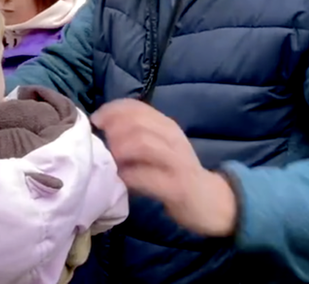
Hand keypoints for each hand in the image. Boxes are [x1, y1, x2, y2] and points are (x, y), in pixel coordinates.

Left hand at [90, 98, 237, 236]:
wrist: (213, 202)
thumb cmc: (177, 173)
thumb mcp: (159, 148)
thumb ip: (137, 136)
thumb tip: (102, 131)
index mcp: (166, 126)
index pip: (136, 106)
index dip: (111, 110)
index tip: (96, 120)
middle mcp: (173, 138)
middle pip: (137, 122)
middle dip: (112, 129)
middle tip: (101, 143)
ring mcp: (177, 162)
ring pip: (143, 143)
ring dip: (119, 150)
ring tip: (110, 160)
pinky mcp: (177, 186)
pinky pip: (147, 176)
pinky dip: (129, 176)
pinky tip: (121, 179)